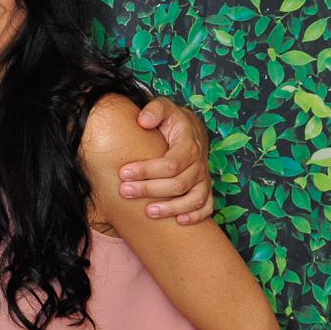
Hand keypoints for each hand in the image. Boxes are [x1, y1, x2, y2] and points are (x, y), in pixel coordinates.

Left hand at [117, 97, 213, 223]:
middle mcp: (199, 164)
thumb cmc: (171, 121)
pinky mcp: (206, 189)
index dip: (146, 171)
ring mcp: (204, 178)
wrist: (190, 129)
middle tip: (125, 191)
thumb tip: (143, 120)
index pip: (170, 164)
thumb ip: (154, 110)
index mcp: (188, 145)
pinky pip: (207, 206)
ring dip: (172, 208)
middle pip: (178, 184)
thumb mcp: (164, 108)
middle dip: (150, 190)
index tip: (123, 173)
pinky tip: (179, 222)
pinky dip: (196, 216)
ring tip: (148, 212)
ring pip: (194, 199)